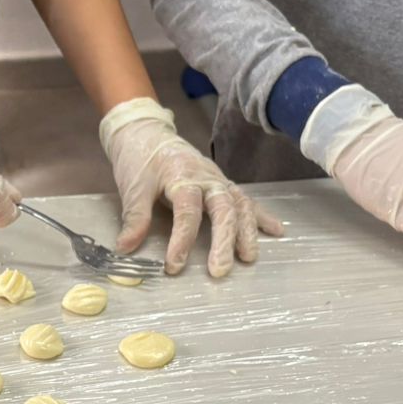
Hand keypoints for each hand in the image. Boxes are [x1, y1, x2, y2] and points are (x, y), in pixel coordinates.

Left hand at [101, 97, 281, 275]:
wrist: (147, 133)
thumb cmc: (140, 160)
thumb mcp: (133, 188)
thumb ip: (135, 218)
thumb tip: (125, 249)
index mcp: (182, 176)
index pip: (187, 211)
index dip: (182, 240)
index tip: (174, 266)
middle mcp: (206, 178)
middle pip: (223, 208)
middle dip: (224, 240)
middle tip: (220, 270)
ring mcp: (218, 180)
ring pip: (239, 205)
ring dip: (247, 231)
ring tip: (248, 257)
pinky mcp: (223, 183)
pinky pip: (246, 200)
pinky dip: (261, 216)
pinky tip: (277, 231)